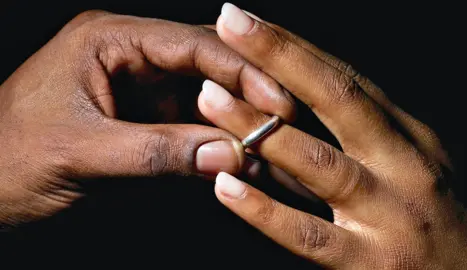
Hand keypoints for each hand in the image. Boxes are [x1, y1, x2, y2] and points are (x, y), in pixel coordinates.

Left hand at [0, 10, 295, 228]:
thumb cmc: (9, 160)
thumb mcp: (82, 153)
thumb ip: (157, 151)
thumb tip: (229, 154)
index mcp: (108, 40)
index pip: (191, 44)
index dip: (241, 71)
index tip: (278, 101)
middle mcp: (128, 57)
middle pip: (204, 66)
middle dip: (245, 94)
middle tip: (283, 123)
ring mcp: (138, 89)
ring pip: (202, 98)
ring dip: (233, 122)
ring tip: (269, 145)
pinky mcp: (142, 120)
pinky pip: (189, 125)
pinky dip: (214, 142)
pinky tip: (238, 157)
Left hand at [198, 3, 466, 268]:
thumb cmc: (430, 217)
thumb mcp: (409, 162)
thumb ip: (364, 131)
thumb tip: (305, 93)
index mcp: (405, 136)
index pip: (345, 78)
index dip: (293, 46)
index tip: (247, 20)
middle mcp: (402, 165)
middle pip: (338, 99)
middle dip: (281, 57)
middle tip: (232, 24)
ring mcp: (388, 215)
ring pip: (319, 163)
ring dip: (261, 128)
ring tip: (210, 100)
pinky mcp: (370, 264)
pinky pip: (308, 234)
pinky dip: (264, 210)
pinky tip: (225, 186)